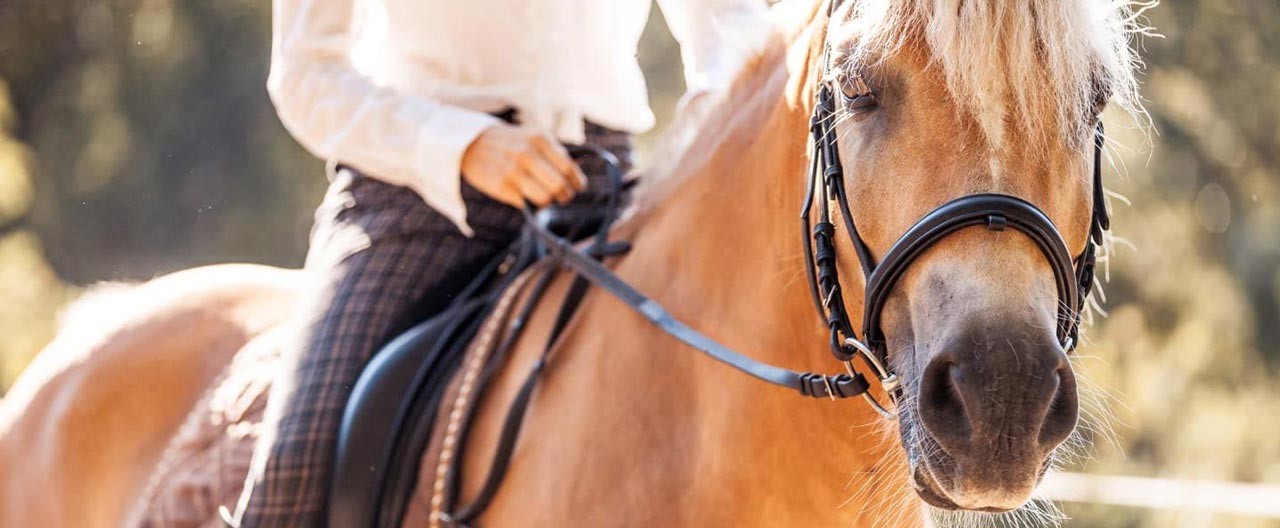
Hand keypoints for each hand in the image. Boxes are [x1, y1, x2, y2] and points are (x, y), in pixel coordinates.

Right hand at [460, 123, 585, 207]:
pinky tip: (527, 197)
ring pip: (544, 198)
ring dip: (548, 202)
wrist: (471, 142)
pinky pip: (526, 203)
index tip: (578, 187)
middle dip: (564, 195)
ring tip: (546, 198)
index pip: (568, 167)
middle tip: (563, 197)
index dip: (577, 182)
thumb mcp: (533, 136)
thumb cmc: (510, 142)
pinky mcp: (501, 187)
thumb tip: (575, 176)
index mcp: (540, 140)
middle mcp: (527, 154)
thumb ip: (554, 152)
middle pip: (559, 186)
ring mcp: (513, 171)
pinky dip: (530, 203)